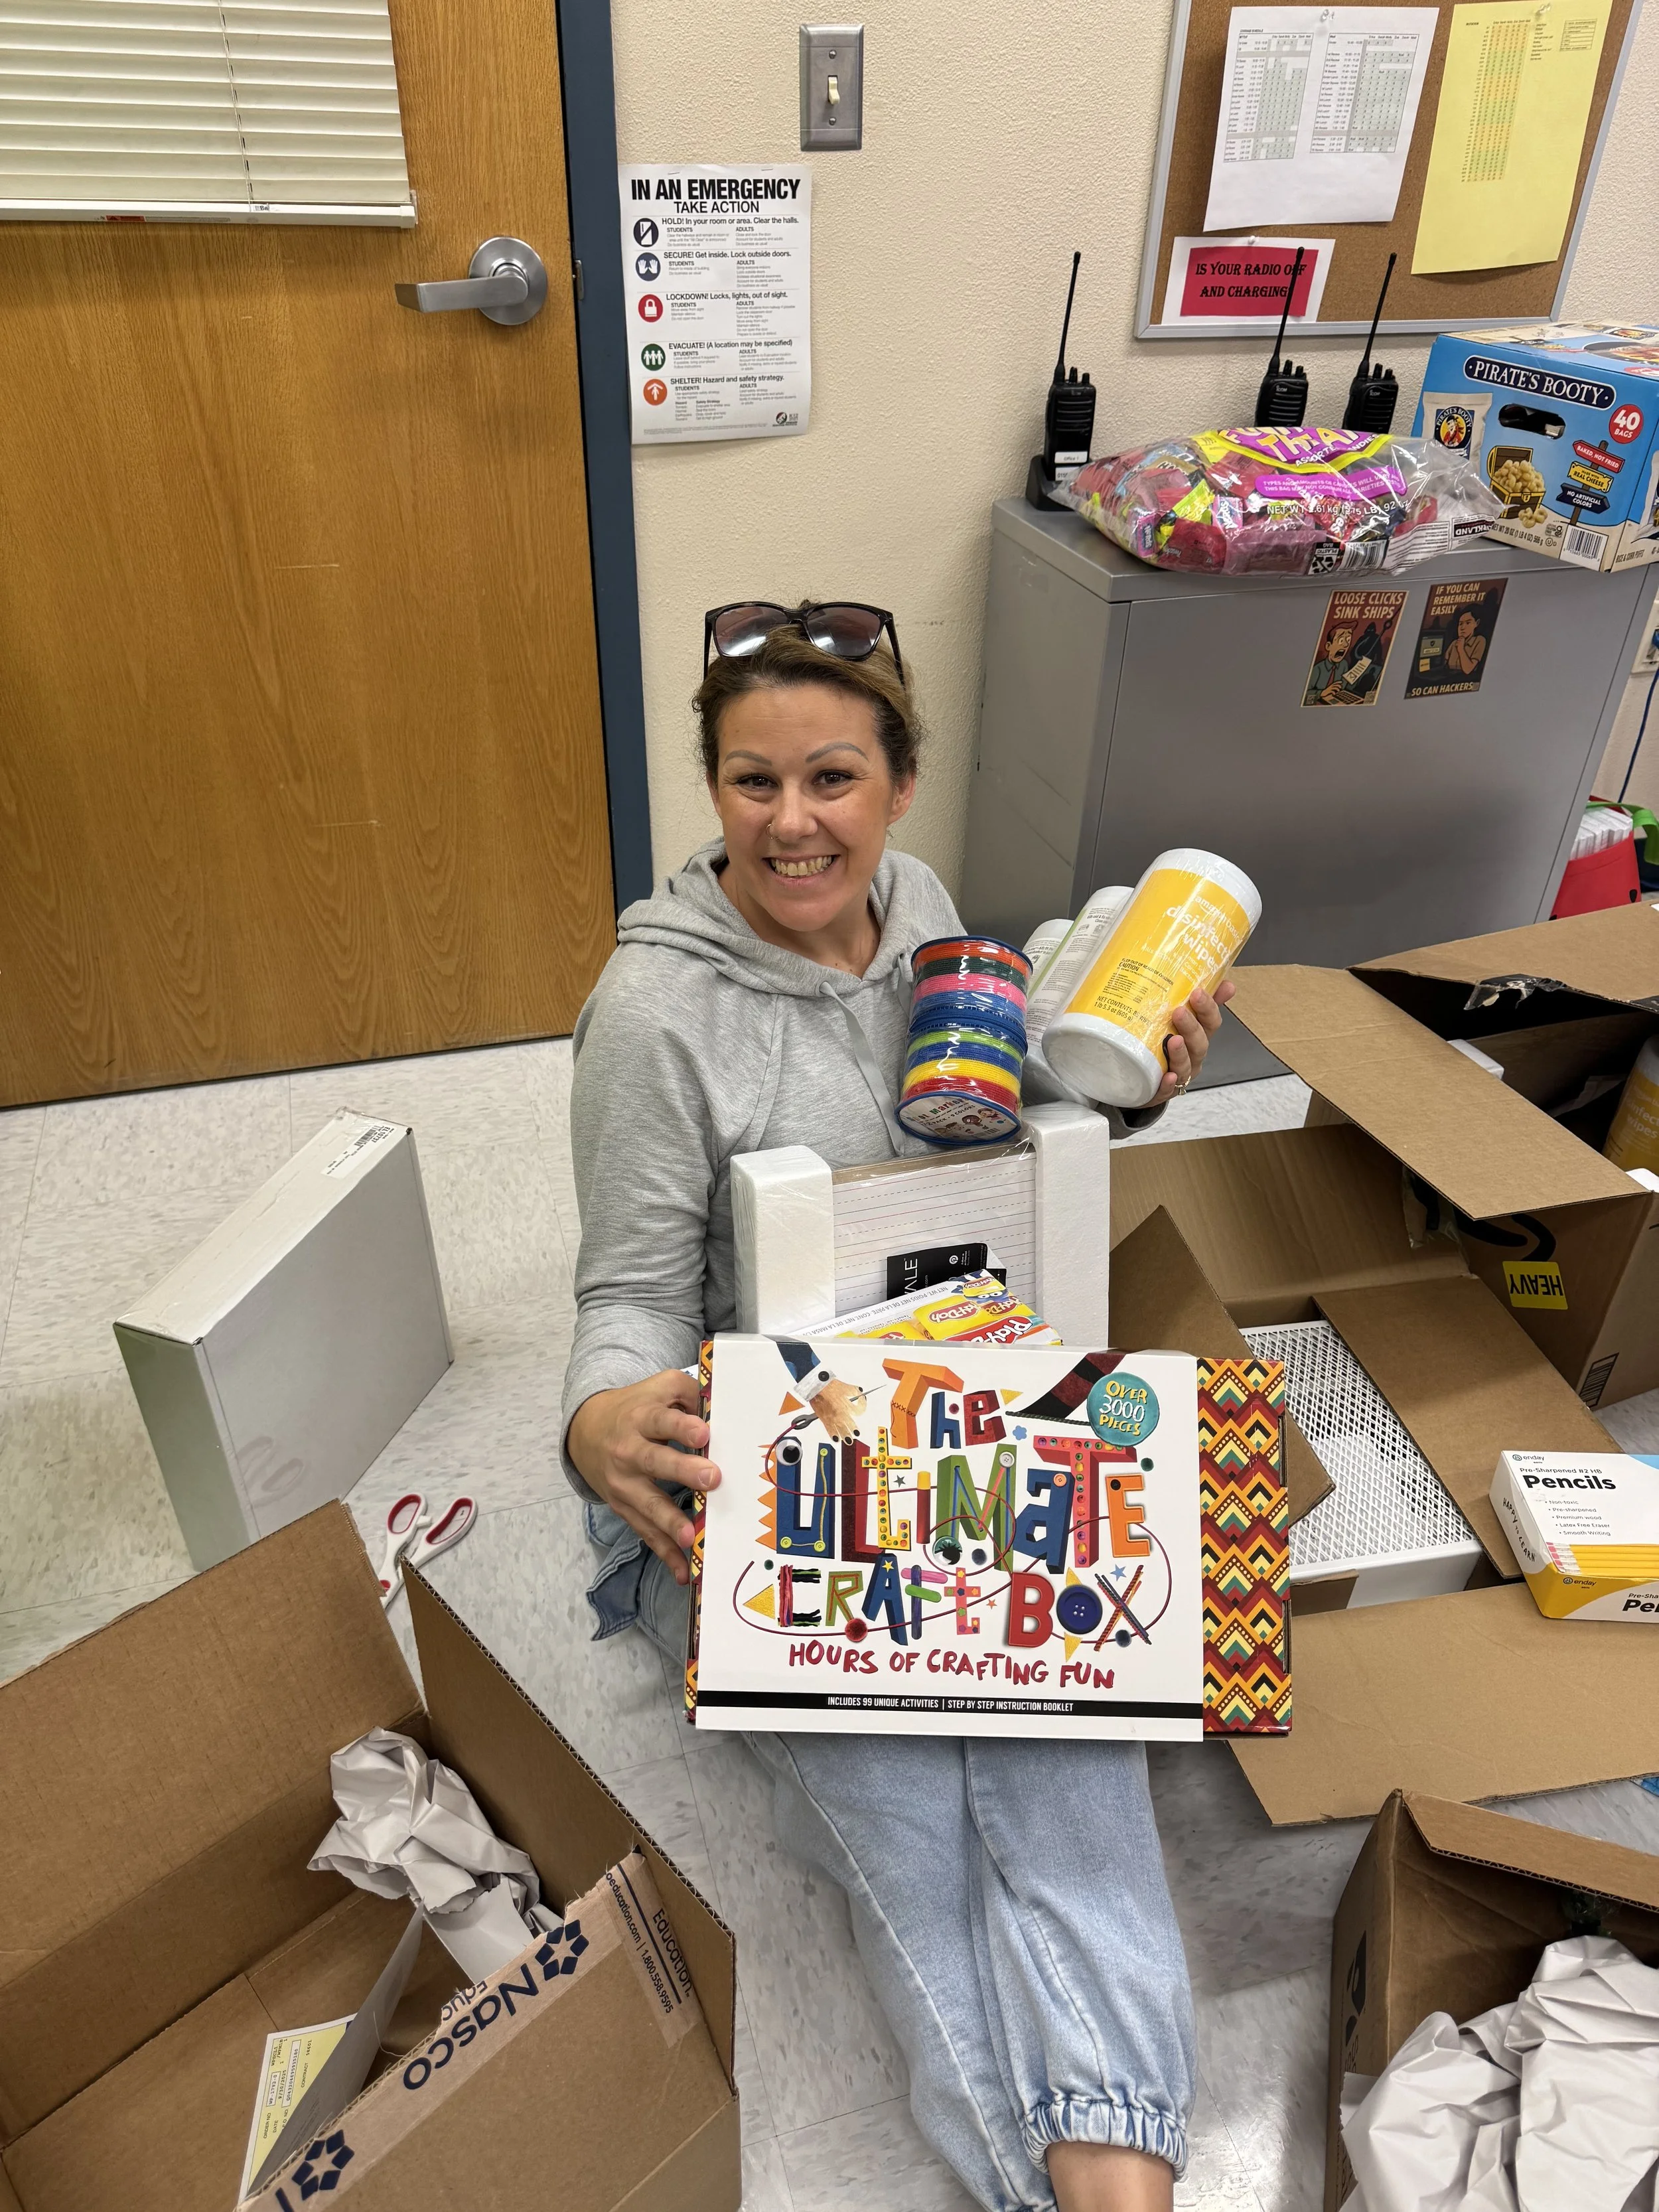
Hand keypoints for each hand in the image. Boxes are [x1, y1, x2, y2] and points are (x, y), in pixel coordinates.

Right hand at [566, 1369, 720, 1587]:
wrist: (586, 1431)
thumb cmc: (638, 1407)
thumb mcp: (660, 1388)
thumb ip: (690, 1394)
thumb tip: (721, 1408)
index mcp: (641, 1418)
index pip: (662, 1421)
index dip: (682, 1427)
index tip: (704, 1433)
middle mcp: (629, 1451)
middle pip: (654, 1461)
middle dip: (683, 1471)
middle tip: (711, 1478)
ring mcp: (625, 1483)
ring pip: (647, 1504)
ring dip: (670, 1523)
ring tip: (691, 1537)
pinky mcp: (625, 1508)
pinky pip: (646, 1532)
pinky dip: (665, 1553)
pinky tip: (684, 1571)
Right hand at [808, 1378, 867, 1440]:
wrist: (817, 1387)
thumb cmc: (829, 1386)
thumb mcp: (845, 1387)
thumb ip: (854, 1390)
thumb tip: (860, 1392)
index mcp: (846, 1404)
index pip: (858, 1411)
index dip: (860, 1411)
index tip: (860, 1411)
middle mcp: (840, 1412)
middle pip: (849, 1423)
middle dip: (853, 1429)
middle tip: (856, 1435)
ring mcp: (832, 1416)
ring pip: (840, 1428)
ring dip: (845, 1435)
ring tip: (848, 1440)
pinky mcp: (824, 1418)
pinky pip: (829, 1429)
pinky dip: (833, 1434)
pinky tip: (836, 1439)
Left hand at [1156, 980, 1232, 1102]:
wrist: (1138, 1077)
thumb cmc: (1161, 1043)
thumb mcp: (1178, 1018)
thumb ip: (1196, 999)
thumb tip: (1224, 980)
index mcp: (1198, 1036)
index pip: (1211, 1022)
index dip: (1208, 1008)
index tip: (1198, 992)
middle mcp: (1192, 1056)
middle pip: (1200, 1043)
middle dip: (1192, 1027)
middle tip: (1179, 1011)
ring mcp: (1179, 1074)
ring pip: (1186, 1066)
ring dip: (1181, 1054)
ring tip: (1173, 1040)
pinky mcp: (1161, 1091)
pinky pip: (1167, 1090)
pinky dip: (1168, 1084)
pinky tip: (1166, 1076)